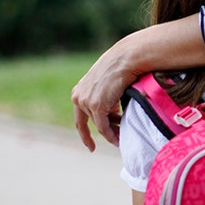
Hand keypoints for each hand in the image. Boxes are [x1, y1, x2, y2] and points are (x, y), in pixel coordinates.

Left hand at [72, 15, 204, 150]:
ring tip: (121, 136)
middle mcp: (78, 97)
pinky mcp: (96, 106)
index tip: (90, 146)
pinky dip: (111, 134)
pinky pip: (103, 126)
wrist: (126, 58)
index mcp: (78, 91)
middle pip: (89, 123)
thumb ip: (102, 97)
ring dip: (111, 131)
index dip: (84, 133)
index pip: (79, 117)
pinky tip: (118, 139)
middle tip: (105, 144)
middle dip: (99, 133)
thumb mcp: (105, 84)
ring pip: (99, 125)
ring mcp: (86, 102)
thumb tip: (110, 112)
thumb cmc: (119, 68)